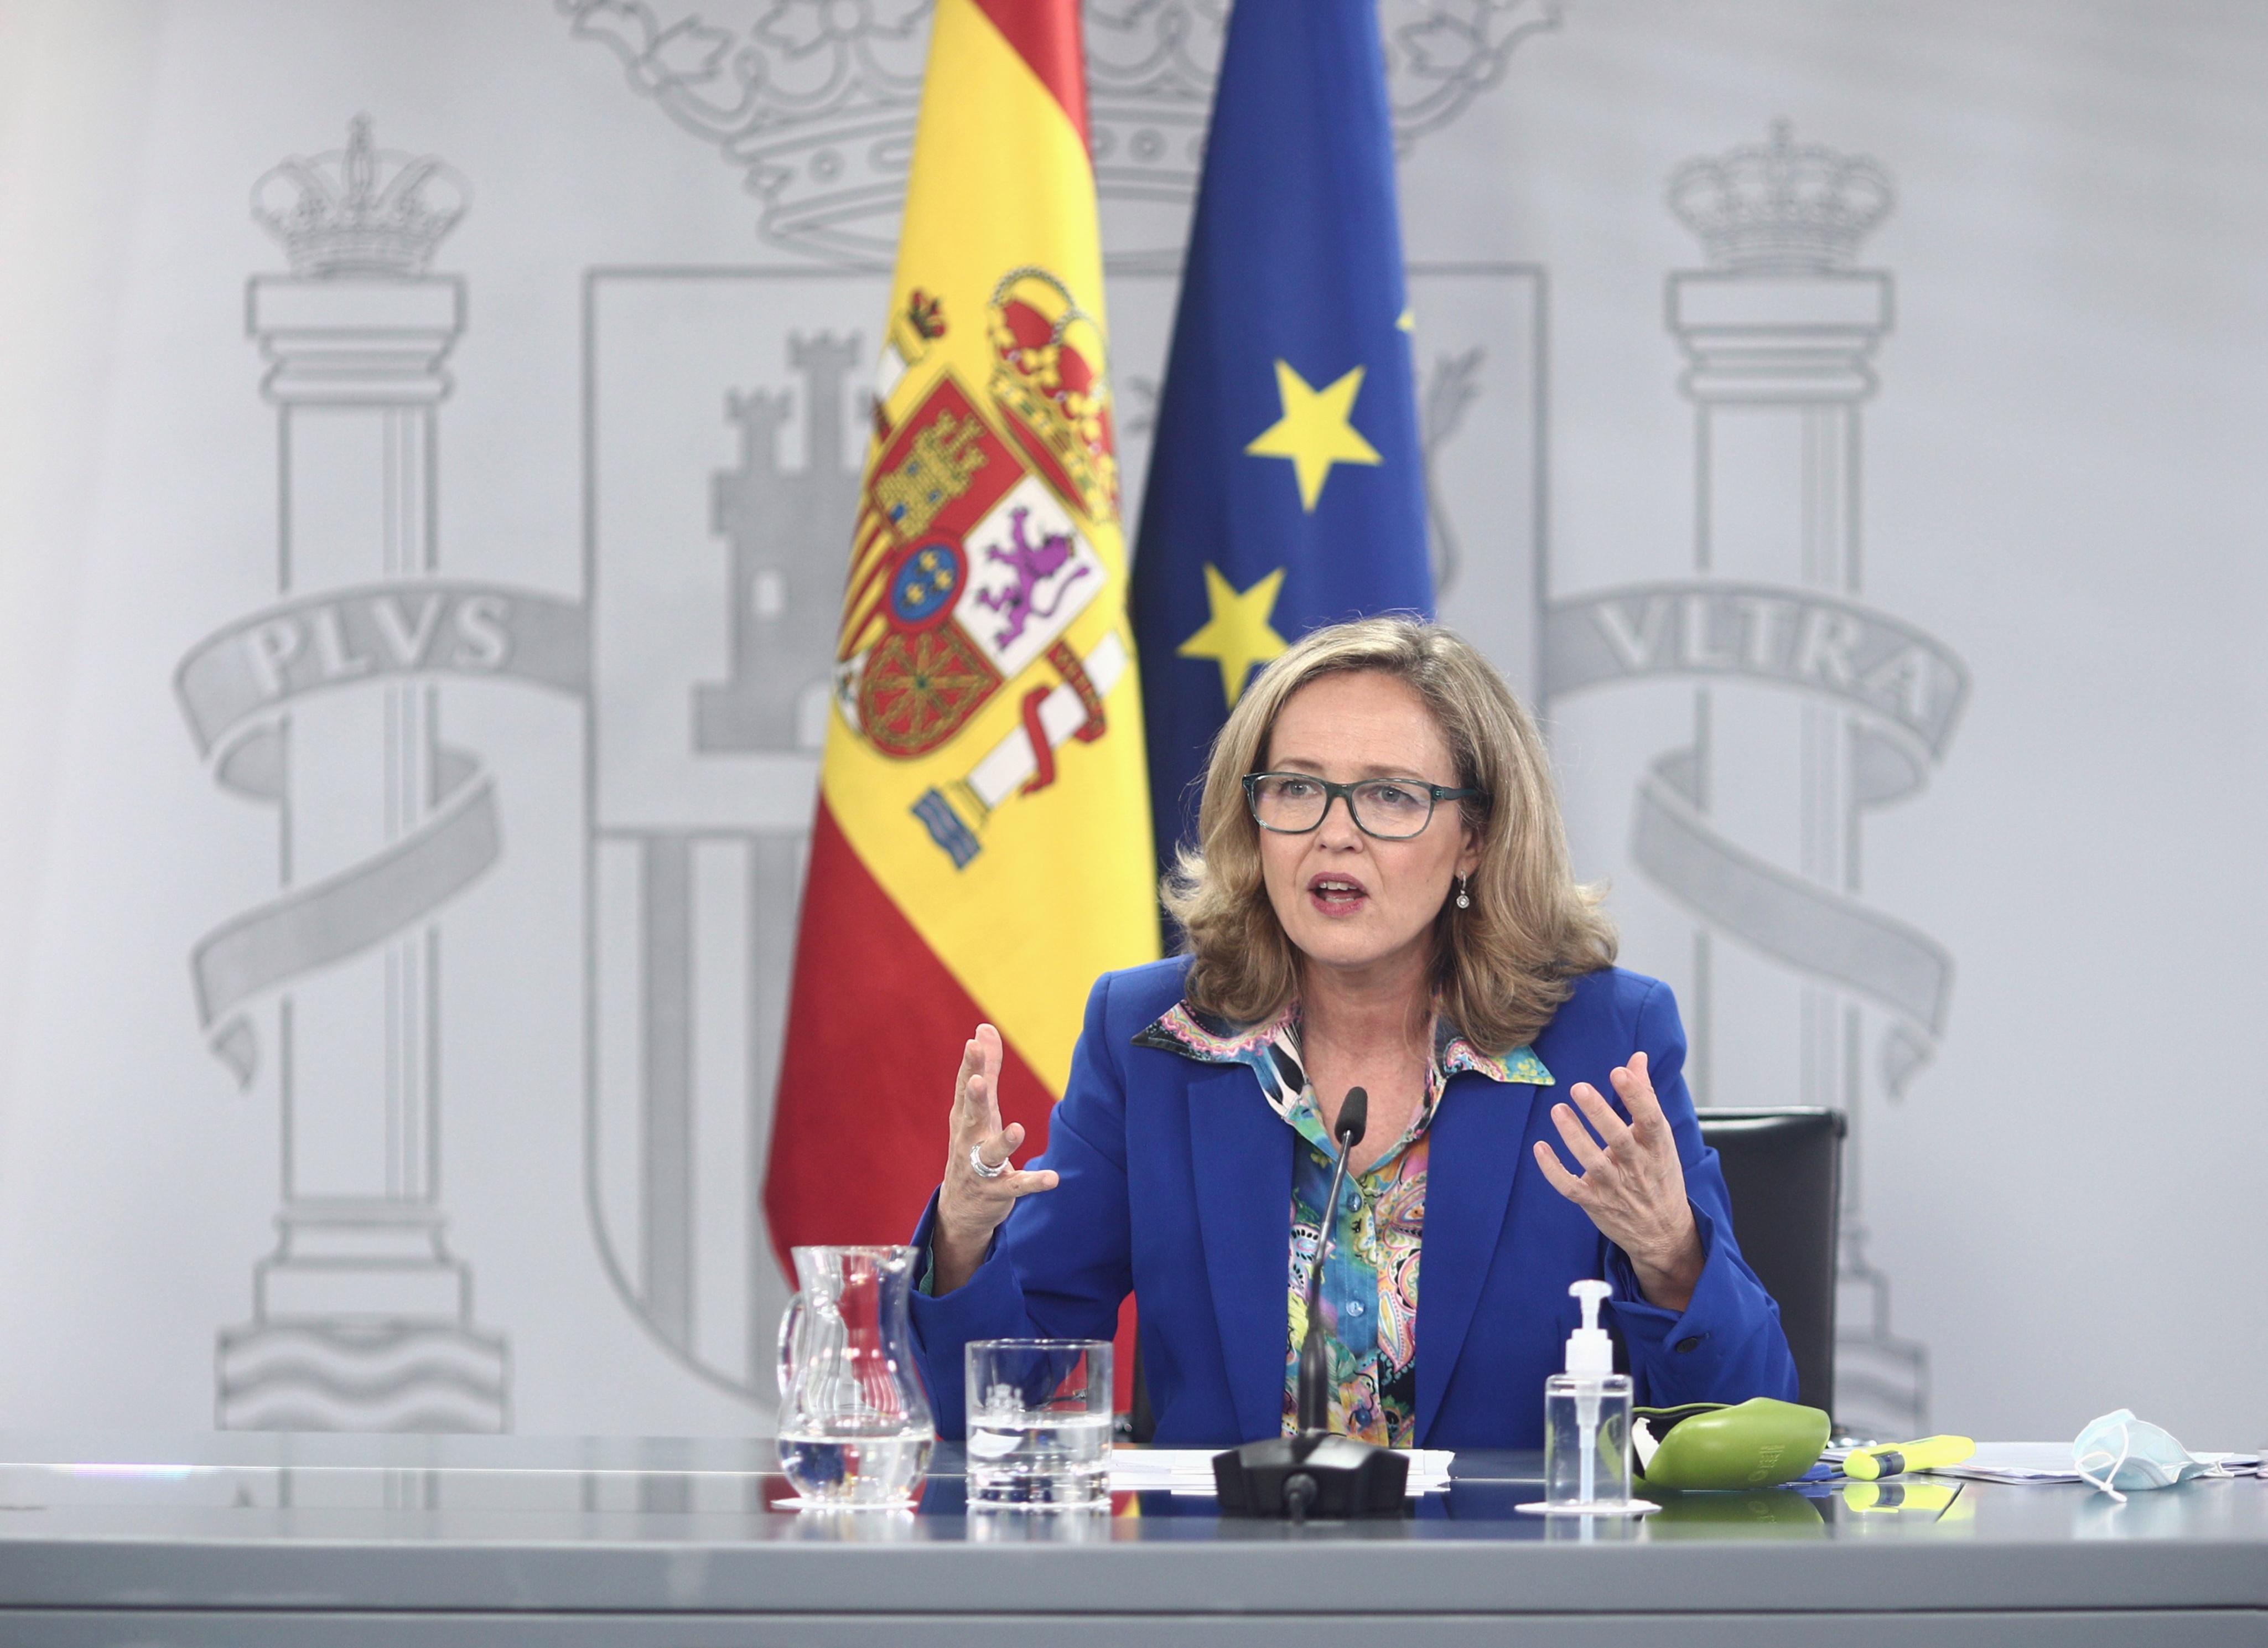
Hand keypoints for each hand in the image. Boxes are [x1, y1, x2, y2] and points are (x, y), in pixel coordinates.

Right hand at [933, 1023, 1057, 1293]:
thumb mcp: (979, 1109)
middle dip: (974, 1099)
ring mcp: (980, 1168)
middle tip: (978, 1080)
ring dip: (1004, 1142)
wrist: (961, 1207)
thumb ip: (987, 1069)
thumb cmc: (972, 1145)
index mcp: (965, 1117)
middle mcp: (968, 1141)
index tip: (973, 1043)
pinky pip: (1016, 1187)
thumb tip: (983, 1029)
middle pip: (970, 1117)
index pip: (965, 1088)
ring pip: (991, 1154)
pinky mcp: (997, 1192)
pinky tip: (1053, 1179)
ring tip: (1018, 1129)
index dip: (970, 1066)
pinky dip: (1033, 1182)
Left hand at [1532, 1051, 1705, 1311]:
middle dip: (1599, 1114)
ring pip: (1593, 1163)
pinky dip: (1554, 1170)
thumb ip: (1645, 1096)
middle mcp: (1638, 1167)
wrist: (1663, 1232)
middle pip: (1619, 1139)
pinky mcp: (1595, 1203)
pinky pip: (1571, 1187)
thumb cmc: (1659, 1174)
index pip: (1651, 1119)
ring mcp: (1616, 1188)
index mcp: (1657, 1147)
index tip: (1619, 1072)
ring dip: (1574, 1136)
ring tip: (1557, 1110)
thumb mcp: (1659, 1138)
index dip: (1637, 1096)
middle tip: (1579, 1088)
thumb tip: (1636, 1057)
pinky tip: (1539, 1148)